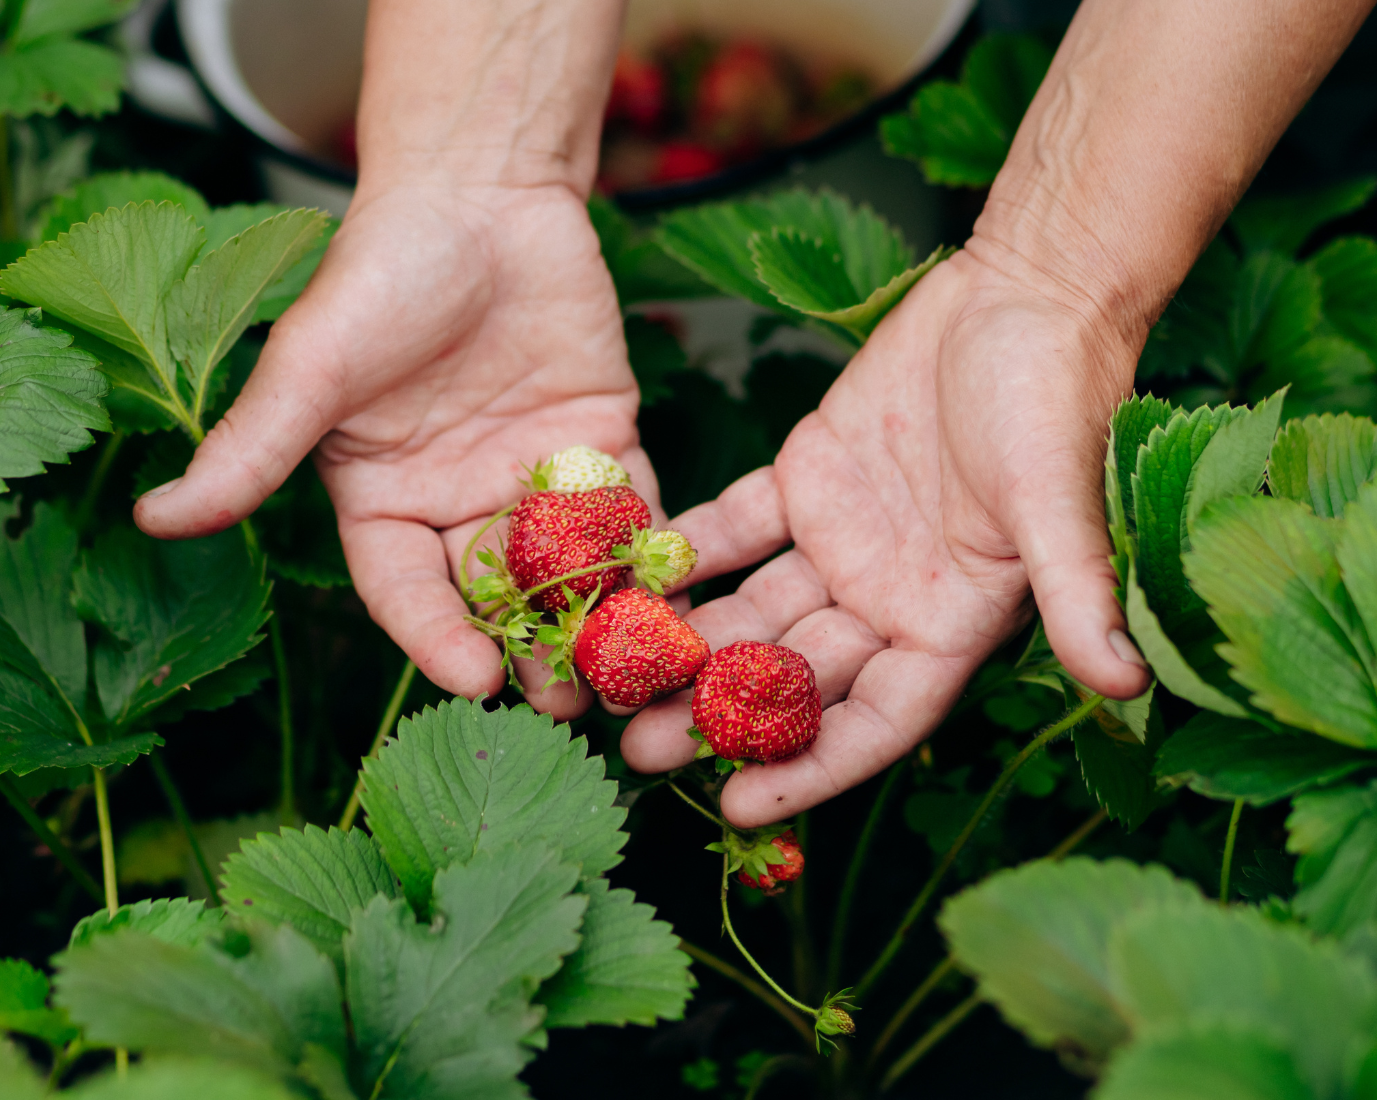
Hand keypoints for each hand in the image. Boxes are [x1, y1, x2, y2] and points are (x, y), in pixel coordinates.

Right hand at [134, 179, 660, 711]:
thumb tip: (153, 519)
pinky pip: (627, 507)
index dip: (434, 637)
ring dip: (594, 617)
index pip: (405, 589)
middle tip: (566, 700)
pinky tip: (672, 588)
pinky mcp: (598, 444)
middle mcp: (455, 503)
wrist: (481, 192)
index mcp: (382, 501)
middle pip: (491, 596)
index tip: (472, 678)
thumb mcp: (310, 366)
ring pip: (564, 568)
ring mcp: (530, 478)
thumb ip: (252, 448)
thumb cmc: (380, 271)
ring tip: (625, 666)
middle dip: (526, 648)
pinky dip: (648, 547)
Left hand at [620, 249, 1151, 826]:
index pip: (873, 721)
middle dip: (717, 714)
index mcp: (949, 625)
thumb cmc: (1056, 397)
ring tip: (608, 676)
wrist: (1024, 292)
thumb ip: (1077, 591)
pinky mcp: (805, 483)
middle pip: (793, 674)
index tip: (737, 809)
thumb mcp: (1059, 501)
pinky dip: (689, 550)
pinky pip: (736, 528)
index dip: (810, 767)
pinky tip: (630, 576)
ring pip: (754, 609)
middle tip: (638, 748)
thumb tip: (1128, 684)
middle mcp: (888, 600)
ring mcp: (842, 544)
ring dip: (686, 641)